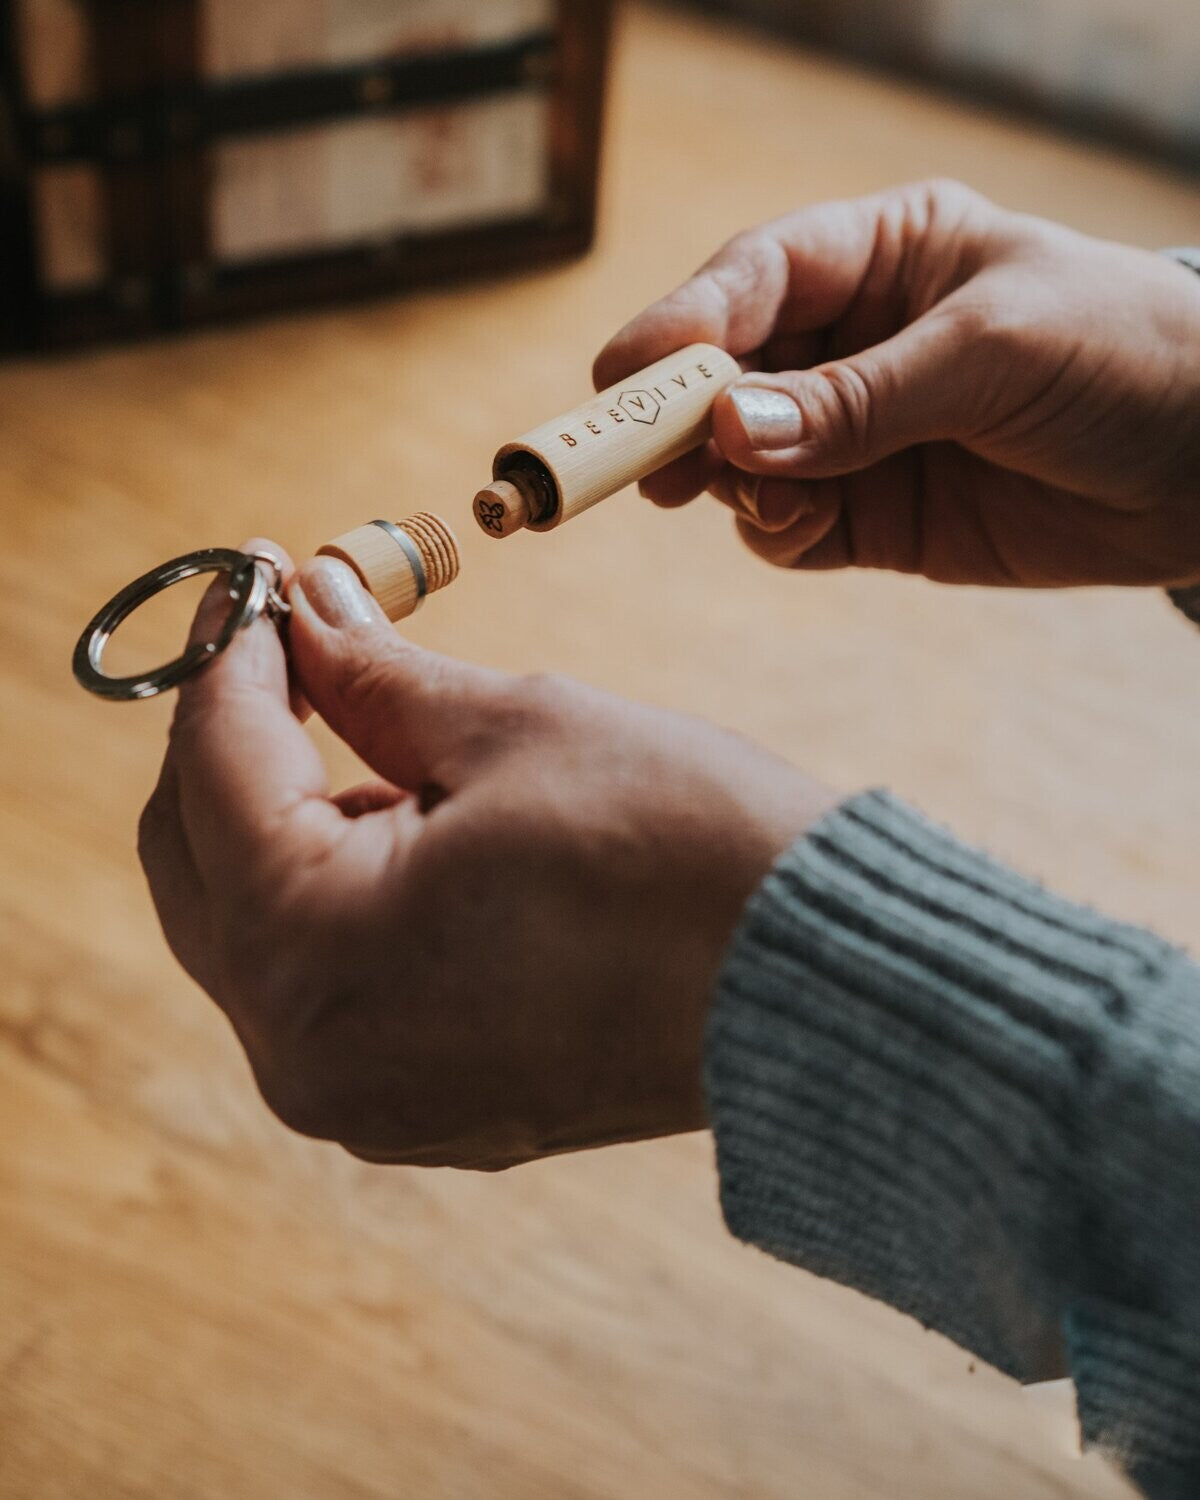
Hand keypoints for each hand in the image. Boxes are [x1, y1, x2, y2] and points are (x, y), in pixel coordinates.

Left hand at [138, 550, 833, 1168]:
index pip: (213, 764)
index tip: (257, 573)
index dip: (231, 648)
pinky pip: (326, 985)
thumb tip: (304, 603)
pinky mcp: (418, 1108)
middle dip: (235, 736)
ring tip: (378, 734)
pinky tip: (410, 829)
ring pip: (257, 926)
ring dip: (286, 816)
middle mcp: (307, 1054)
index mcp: (313, 951)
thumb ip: (373, 673)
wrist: (825, 992)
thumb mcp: (514, 728)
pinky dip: (337, 896)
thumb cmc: (687, 853)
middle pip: (197, 859)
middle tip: (297, 639)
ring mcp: (362, 1099)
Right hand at [595, 179, 1199, 586]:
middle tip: (641, 463)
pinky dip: (773, 531)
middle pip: (723, 374)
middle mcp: (853, 343)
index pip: (756, 279)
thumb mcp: (993, 354)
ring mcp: (854, 435)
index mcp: (885, 256)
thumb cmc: (1125, 358)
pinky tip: (802, 526)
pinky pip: (783, 526)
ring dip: (727, 482)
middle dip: (678, 417)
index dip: (683, 324)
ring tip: (760, 496)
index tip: (627, 377)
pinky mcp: (869, 517)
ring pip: (739, 460)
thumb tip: (728, 435)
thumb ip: (858, 399)